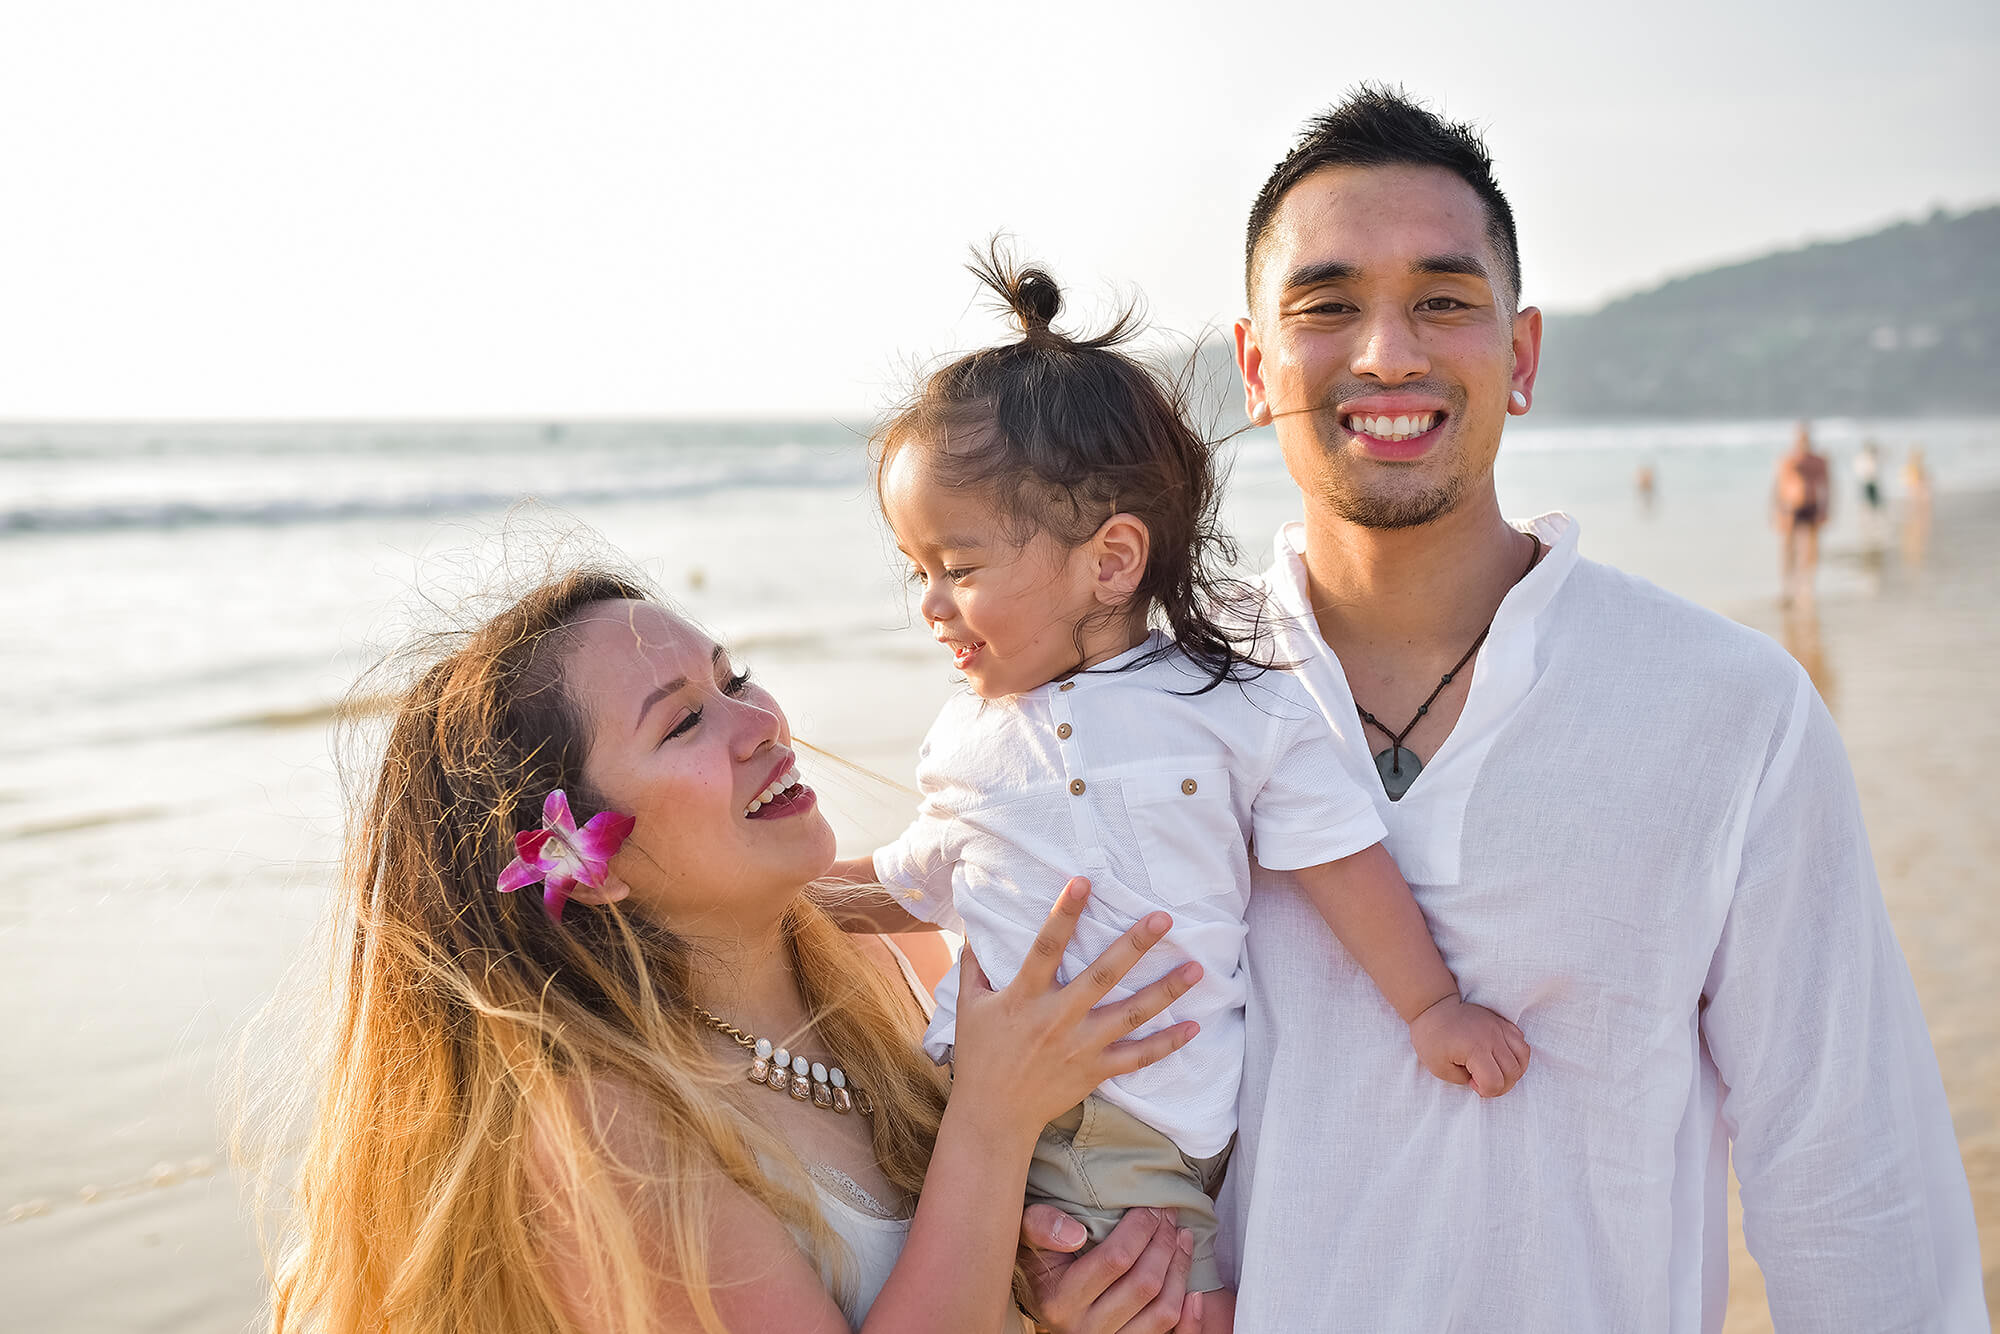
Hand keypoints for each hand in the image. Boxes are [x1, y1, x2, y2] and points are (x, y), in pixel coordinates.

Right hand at [948, 877, 1202, 1140]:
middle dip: (1134, 945)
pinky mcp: (1096, 1070)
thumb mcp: (969, 1006)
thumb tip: (976, 926)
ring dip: (1166, 991)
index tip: (1083, 882)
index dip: (1064, 913)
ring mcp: (1081, 1046)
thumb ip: (975, 964)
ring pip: (1131, 1015)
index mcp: (1025, 997)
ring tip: (1196, 968)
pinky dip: (1167, 1043)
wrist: (994, 1116)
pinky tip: (1194, 1026)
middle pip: (1102, 976)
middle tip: (1163, 918)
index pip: (1045, 947)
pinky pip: (1138, 1057)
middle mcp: (1058, 1019)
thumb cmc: (981, 1056)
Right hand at [1019, 1204, 1203, 1332]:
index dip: (1142, 1229)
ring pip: (1163, 1312)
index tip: (1152, 1206)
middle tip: (1170, 1216)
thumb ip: (1039, 1225)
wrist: (1045, 1302)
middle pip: (1144, 1284)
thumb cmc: (1042, 1263)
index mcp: (1059, 1300)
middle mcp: (1084, 1330)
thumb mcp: (1027, 1238)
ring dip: (1180, 1271)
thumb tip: (1074, 1232)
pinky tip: (1195, 1292)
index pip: (1115, 1260)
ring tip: (1182, 1240)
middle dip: (1165, 1243)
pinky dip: (1191, 1319)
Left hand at [1408, 995, 1529, 1096]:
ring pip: (1523, 1056)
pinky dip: (1517, 1054)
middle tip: (1483, 1081)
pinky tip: (1501, 1057)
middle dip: (1500, 1086)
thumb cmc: (1432, 1039)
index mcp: (1475, 1049)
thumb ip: (1464, 1080)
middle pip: (1513, 1073)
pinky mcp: (1501, 1022)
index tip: (1471, 1082)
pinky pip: (1521, 1041)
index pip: (1495, 1082)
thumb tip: (1481, 1080)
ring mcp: (1499, 1027)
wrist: (1433, 1008)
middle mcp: (1492, 1037)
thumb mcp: (1439, 1068)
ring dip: (1513, 1071)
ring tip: (1496, 1071)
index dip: (1485, 1090)